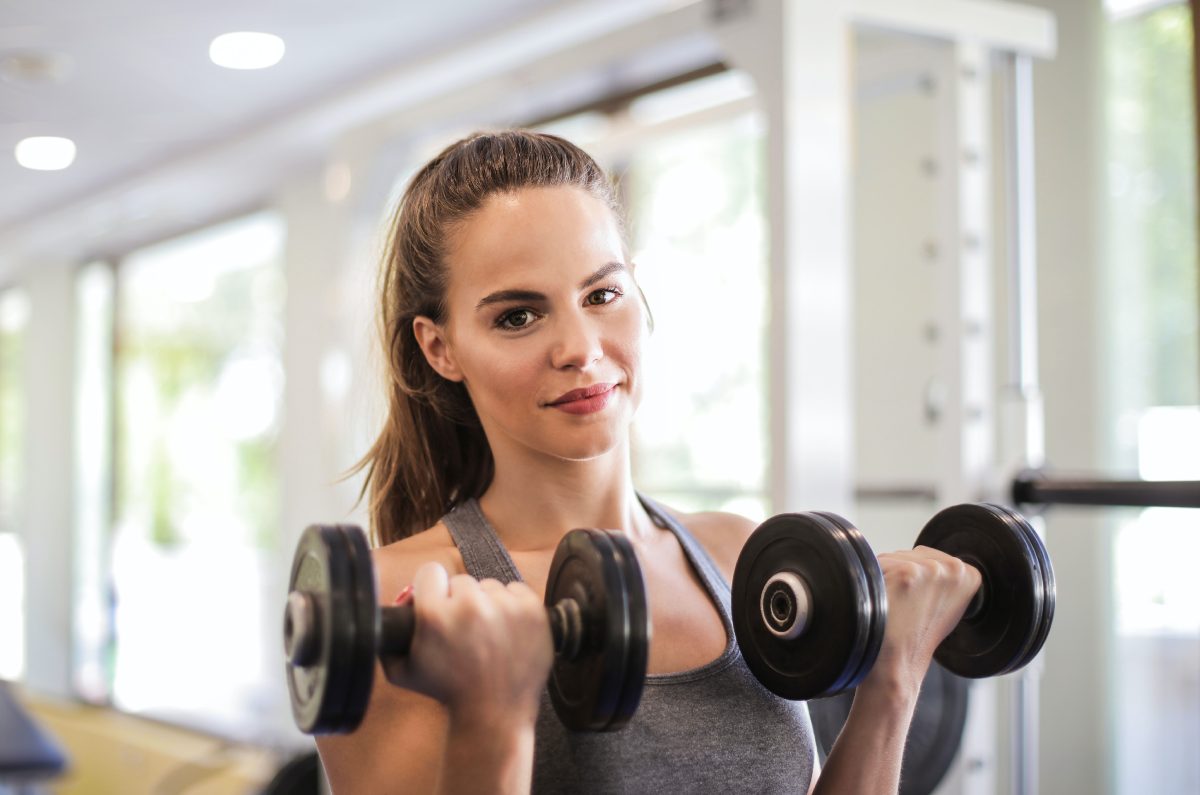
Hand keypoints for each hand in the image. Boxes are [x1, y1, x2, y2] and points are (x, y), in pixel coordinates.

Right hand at [382, 563, 553, 724]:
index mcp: (435, 615)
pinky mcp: (532, 611)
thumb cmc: (447, 693)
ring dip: (487, 605)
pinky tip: (507, 631)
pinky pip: (517, 590)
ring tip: (487, 636)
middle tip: (463, 629)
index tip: (437, 602)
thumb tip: (395, 605)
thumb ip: (390, 636)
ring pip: (490, 587)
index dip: (432, 588)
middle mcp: (470, 606)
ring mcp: (505, 607)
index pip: (430, 572)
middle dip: (459, 601)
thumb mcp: (402, 670)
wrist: (493, 714)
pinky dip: (513, 606)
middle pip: (461, 581)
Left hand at [864, 547, 981, 695]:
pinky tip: (884, 603)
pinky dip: (874, 581)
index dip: (918, 579)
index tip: (918, 601)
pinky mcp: (907, 574)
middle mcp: (954, 569)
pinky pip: (879, 564)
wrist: (898, 661)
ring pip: (894, 558)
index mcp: (969, 575)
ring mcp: (930, 570)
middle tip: (905, 606)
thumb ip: (944, 578)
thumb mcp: (947, 605)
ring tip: (895, 606)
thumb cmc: (917, 637)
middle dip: (902, 574)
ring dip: (887, 577)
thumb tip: (928, 560)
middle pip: (912, 555)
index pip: (931, 558)